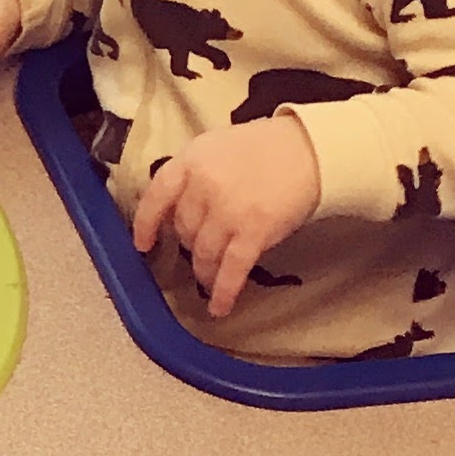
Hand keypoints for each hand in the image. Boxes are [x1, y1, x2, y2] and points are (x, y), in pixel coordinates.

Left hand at [131, 119, 321, 320]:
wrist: (311, 150)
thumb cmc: (263, 148)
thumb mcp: (215, 148)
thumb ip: (193, 174)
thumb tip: (175, 209)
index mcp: (190, 161)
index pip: (156, 197)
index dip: (146, 224)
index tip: (143, 244)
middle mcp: (203, 186)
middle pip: (184, 228)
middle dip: (189, 245)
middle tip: (199, 252)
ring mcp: (228, 210)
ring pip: (203, 252)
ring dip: (203, 271)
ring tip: (207, 280)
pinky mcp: (254, 232)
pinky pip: (231, 269)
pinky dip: (223, 291)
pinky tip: (219, 307)